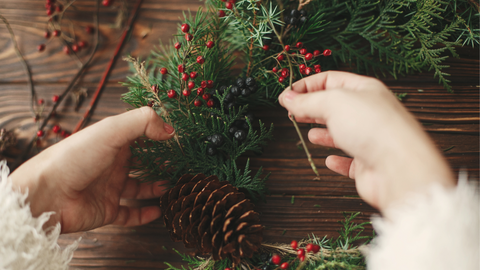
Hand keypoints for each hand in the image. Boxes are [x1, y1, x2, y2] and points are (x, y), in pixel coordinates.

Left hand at [10, 107, 174, 232]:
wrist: (46, 194)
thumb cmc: (75, 157)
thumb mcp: (111, 130)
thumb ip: (143, 122)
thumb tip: (171, 129)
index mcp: (113, 143)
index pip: (140, 136)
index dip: (159, 136)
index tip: (179, 139)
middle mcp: (113, 164)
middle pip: (143, 163)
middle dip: (162, 164)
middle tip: (182, 165)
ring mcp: (110, 188)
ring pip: (140, 188)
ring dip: (157, 188)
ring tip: (174, 186)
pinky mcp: (107, 210)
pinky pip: (130, 214)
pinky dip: (145, 214)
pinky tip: (158, 211)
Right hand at [279, 71, 453, 211]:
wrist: (399, 167)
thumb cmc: (372, 127)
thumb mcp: (332, 103)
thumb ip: (307, 101)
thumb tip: (287, 98)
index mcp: (365, 90)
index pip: (331, 80)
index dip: (306, 85)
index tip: (286, 95)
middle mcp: (370, 112)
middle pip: (336, 106)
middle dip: (312, 108)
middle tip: (292, 113)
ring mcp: (371, 139)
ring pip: (343, 132)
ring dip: (325, 133)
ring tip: (310, 133)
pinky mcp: (369, 164)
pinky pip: (350, 161)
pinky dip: (338, 160)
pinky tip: (329, 160)